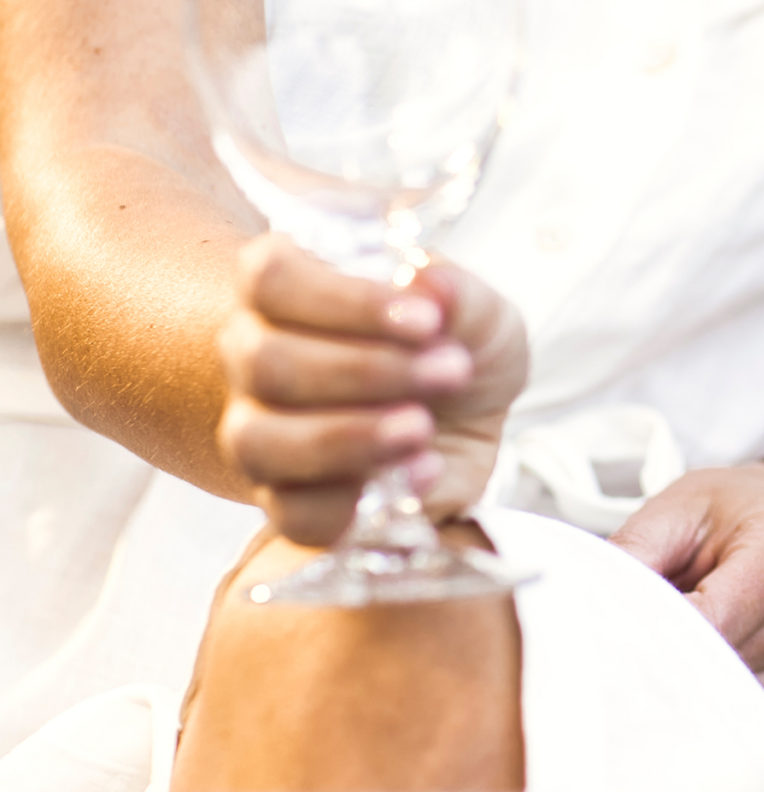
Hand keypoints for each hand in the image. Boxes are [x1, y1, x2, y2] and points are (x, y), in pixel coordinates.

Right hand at [216, 234, 527, 543]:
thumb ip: (459, 295)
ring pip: (260, 441)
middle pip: (265, 362)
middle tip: (450, 371)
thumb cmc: (456, 346)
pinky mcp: (288, 500)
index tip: (427, 320)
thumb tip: (429, 282)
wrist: (468, 418)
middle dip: (367, 371)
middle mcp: (256, 357)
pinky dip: (355, 500)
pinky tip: (420, 472)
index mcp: (288, 291)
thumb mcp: (479, 313)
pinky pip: (292, 512)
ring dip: (352, 436)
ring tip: (423, 428)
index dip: (344, 300)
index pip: (271, 279)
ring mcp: (261, 432)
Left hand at [610, 462, 763, 704]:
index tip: (608, 656)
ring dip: (700, 702)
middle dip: (670, 677)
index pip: (710, 626)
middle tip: (625, 673)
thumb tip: (591, 618)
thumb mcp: (673, 510)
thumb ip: (632, 555)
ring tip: (683, 666)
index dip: (652, 645)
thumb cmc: (726, 516)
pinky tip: (715, 695)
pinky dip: (733, 723)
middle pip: (724, 675)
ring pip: (741, 712)